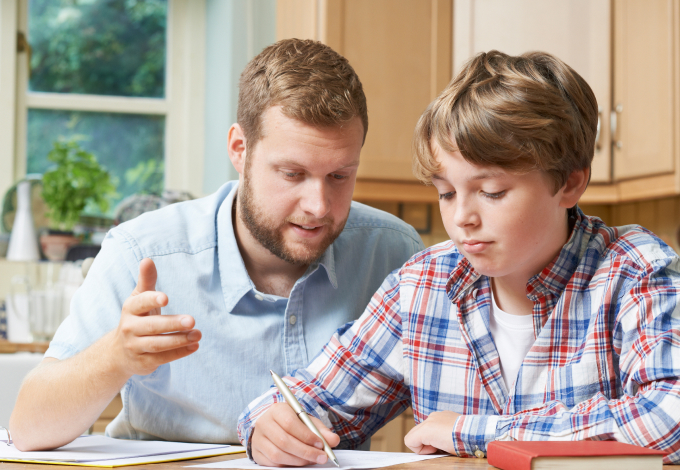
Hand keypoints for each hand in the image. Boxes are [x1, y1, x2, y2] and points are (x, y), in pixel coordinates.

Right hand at [110, 258, 201, 376]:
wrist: (118, 352)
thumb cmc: (137, 318)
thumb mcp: (139, 298)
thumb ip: (146, 280)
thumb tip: (147, 259)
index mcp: (130, 309)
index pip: (140, 303)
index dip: (152, 300)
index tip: (166, 298)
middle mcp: (129, 328)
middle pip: (152, 326)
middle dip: (172, 324)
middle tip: (192, 320)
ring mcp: (135, 347)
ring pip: (158, 344)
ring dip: (179, 340)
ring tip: (198, 334)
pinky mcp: (143, 362)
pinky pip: (162, 358)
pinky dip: (179, 353)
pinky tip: (194, 346)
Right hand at [251, 402, 339, 466]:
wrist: (273, 426)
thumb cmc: (291, 422)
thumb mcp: (307, 421)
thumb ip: (321, 430)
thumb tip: (334, 440)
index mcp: (277, 410)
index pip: (290, 423)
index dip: (306, 435)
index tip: (321, 444)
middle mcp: (264, 423)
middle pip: (284, 441)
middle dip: (305, 451)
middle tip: (321, 457)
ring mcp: (258, 439)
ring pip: (278, 454)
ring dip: (298, 460)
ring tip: (312, 460)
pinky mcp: (257, 453)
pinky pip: (272, 463)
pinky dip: (289, 465)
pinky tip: (299, 462)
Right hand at [404, 411, 460, 454]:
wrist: (475, 433)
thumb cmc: (458, 443)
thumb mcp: (439, 449)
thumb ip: (425, 445)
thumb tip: (427, 446)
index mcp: (426, 429)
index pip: (409, 440)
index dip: (419, 449)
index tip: (432, 451)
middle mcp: (429, 419)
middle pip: (415, 432)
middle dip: (423, 442)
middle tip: (437, 448)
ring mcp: (437, 415)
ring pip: (425, 427)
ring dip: (430, 435)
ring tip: (444, 441)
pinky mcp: (445, 413)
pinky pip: (435, 421)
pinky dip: (437, 429)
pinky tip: (449, 434)